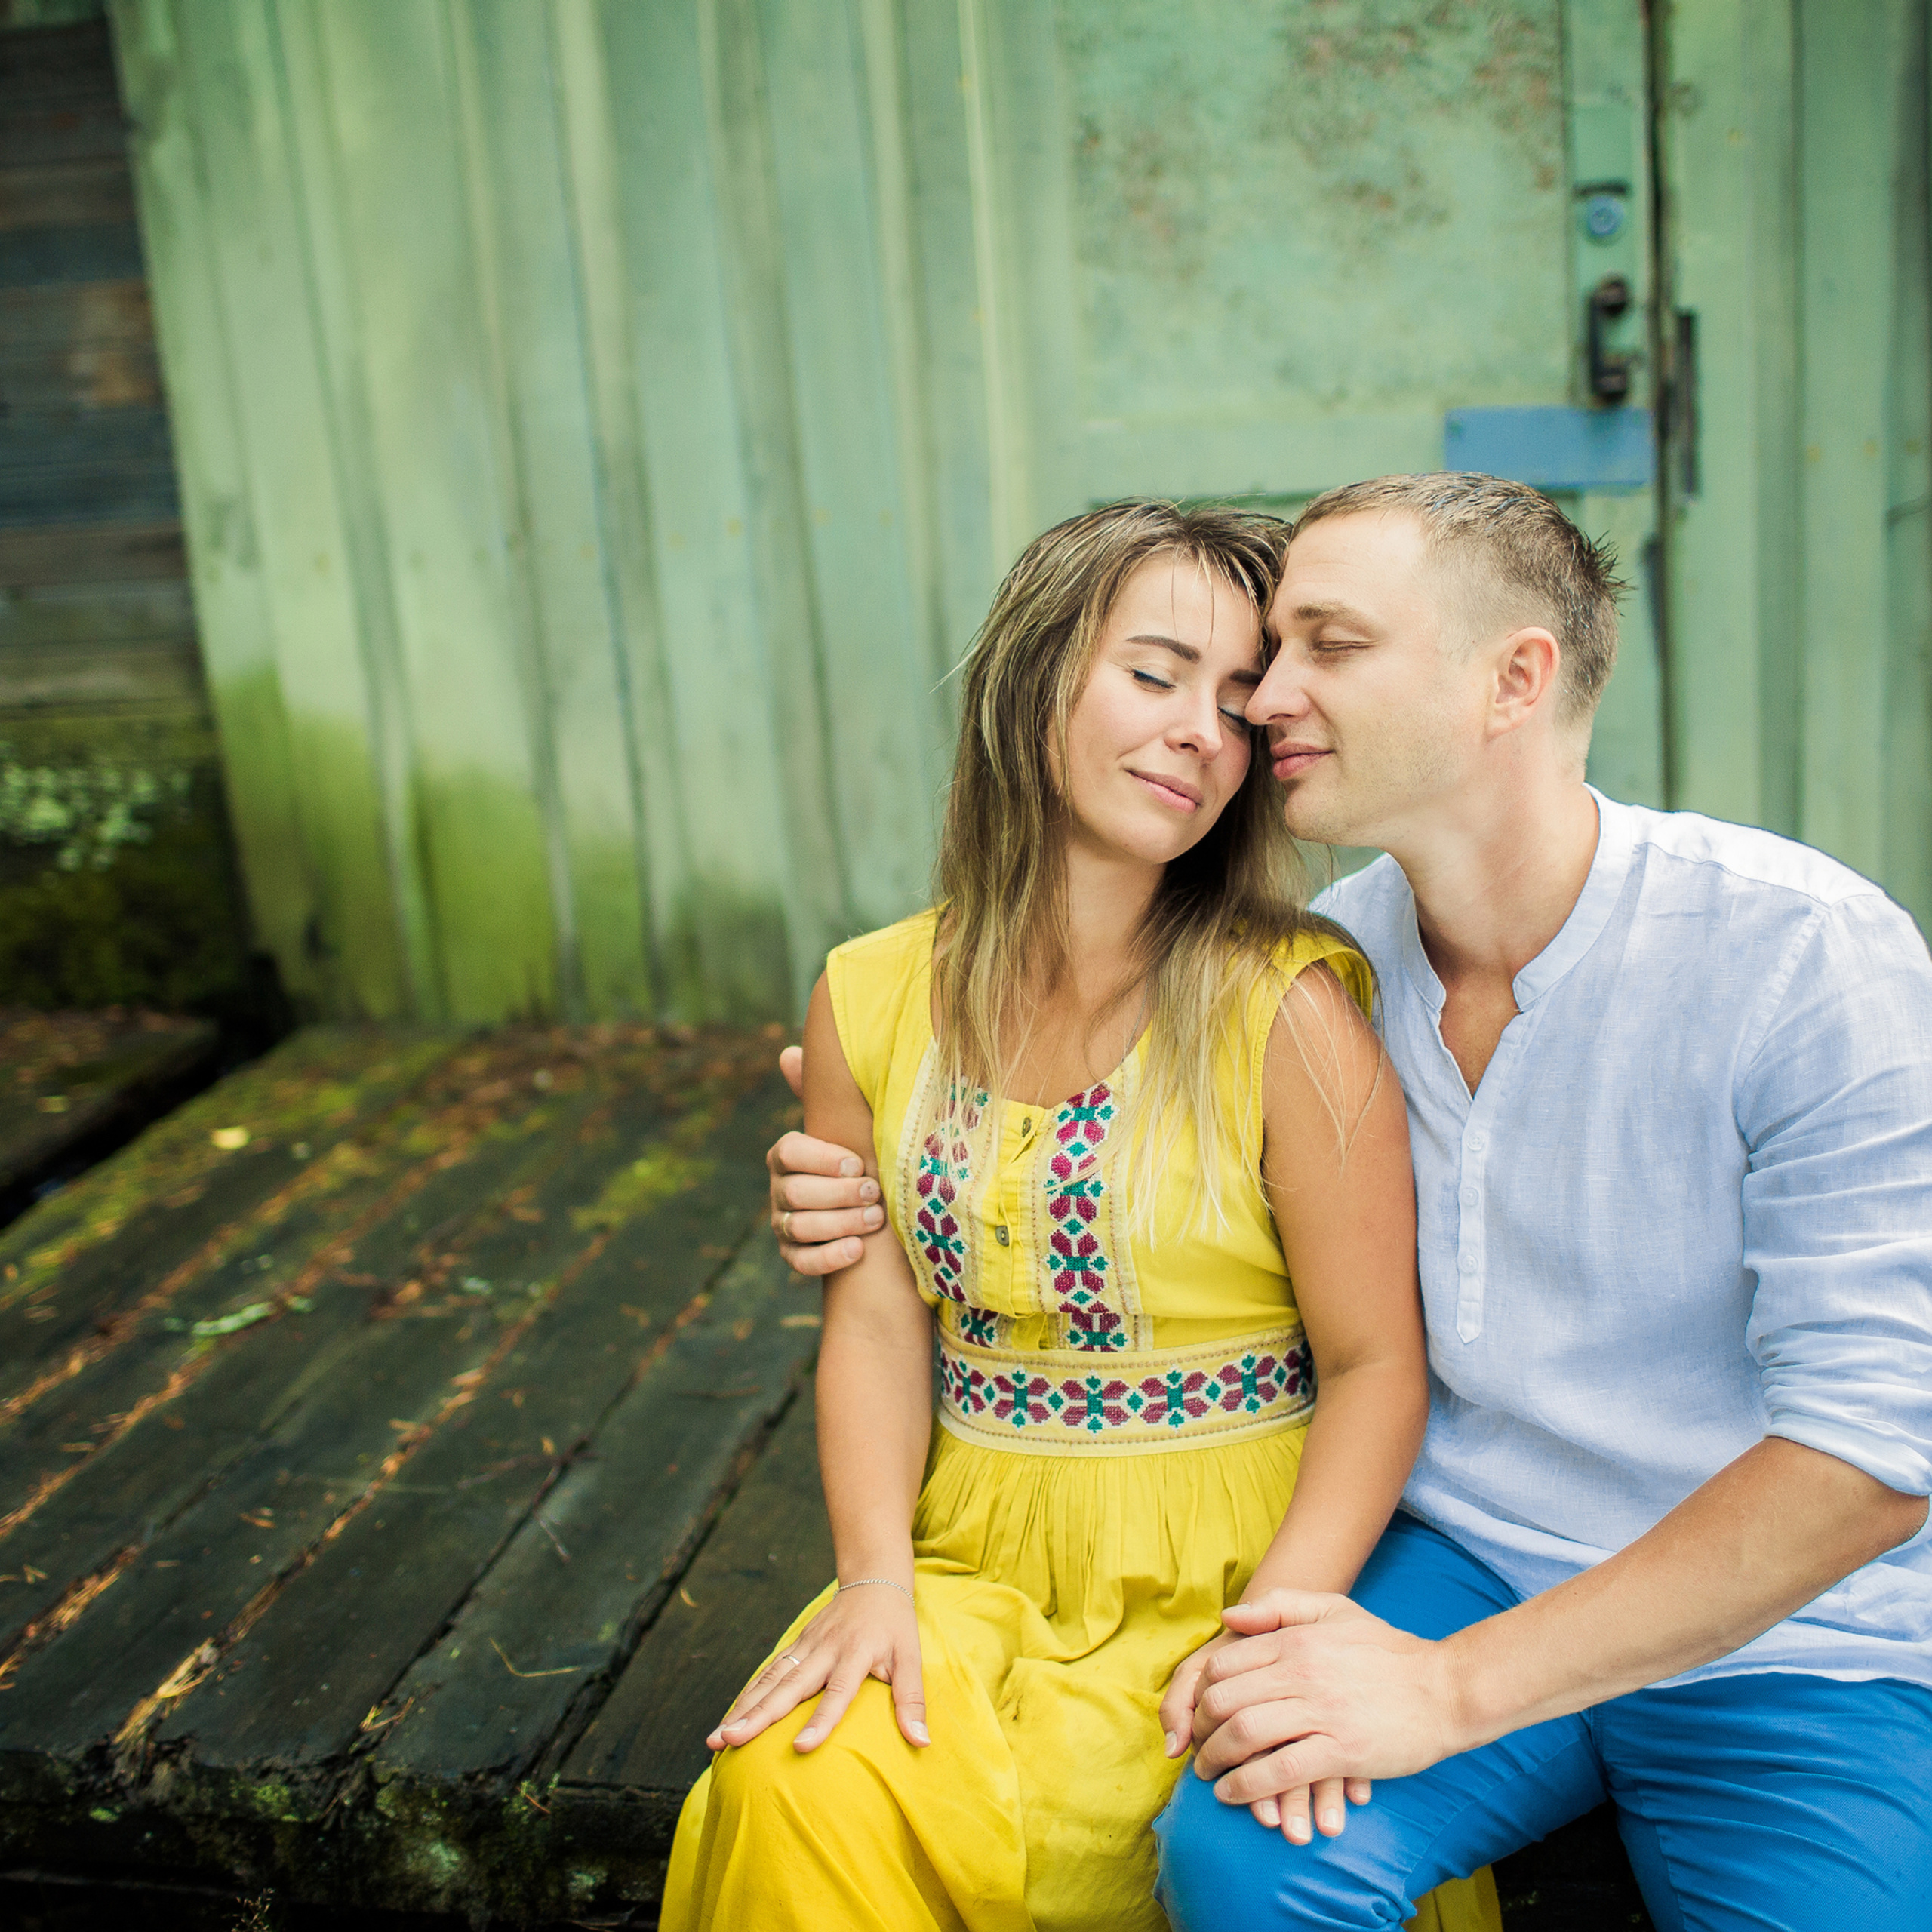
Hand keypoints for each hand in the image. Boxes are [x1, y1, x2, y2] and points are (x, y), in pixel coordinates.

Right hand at [708, 1582, 926, 1752]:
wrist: (873, 1580)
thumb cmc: (895, 1626)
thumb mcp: (911, 1658)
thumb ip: (912, 1701)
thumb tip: (922, 1744)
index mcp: (855, 1654)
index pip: (837, 1693)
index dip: (821, 1721)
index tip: (801, 1748)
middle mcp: (824, 1650)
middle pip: (788, 1687)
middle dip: (757, 1716)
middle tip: (730, 1741)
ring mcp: (805, 1646)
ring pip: (770, 1680)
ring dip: (742, 1709)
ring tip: (717, 1738)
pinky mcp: (795, 1646)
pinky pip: (767, 1672)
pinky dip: (746, 1695)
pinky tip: (728, 1718)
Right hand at [769, 1046, 883, 1275]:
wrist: (878, 1208)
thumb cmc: (864, 1158)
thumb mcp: (850, 1126)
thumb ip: (824, 1095)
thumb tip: (787, 1052)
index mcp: (788, 1154)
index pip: (788, 1151)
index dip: (822, 1158)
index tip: (857, 1162)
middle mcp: (780, 1189)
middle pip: (796, 1192)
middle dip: (839, 1193)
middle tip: (875, 1190)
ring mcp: (784, 1224)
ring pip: (799, 1226)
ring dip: (840, 1223)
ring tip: (876, 1218)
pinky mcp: (795, 1255)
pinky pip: (802, 1262)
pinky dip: (830, 1257)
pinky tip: (859, 1250)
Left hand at [1163, 1625, 1367, 1843]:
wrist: (1445, 1688)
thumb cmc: (1388, 1650)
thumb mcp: (1334, 1610)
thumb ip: (1280, 1607)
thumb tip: (1228, 1617)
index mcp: (1295, 1640)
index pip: (1224, 1664)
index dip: (1201, 1693)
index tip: (1198, 1713)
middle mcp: (1300, 1672)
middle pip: (1225, 1701)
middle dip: (1200, 1729)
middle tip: (1196, 1748)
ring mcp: (1320, 1712)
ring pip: (1245, 1735)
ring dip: (1215, 1759)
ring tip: (1207, 1774)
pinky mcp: (1340, 1751)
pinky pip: (1279, 1770)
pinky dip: (1247, 1785)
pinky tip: (1233, 1794)